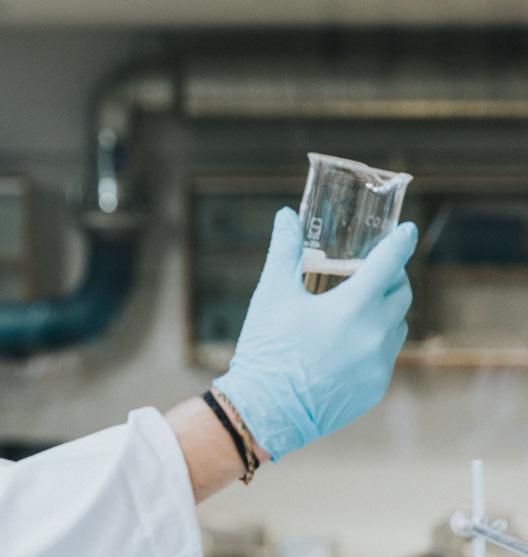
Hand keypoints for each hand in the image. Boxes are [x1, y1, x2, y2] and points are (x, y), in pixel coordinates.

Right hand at [213, 207, 416, 459]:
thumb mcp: (272, 295)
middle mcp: (374, 336)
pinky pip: (385, 355)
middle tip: (372, 270)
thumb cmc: (267, 350)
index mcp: (352, 309)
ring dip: (385, 310)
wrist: (264, 411)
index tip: (406, 230)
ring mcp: (378, 365)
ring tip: (356, 307)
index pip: (389, 264)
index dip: (400, 243)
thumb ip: (283, 251)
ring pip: (397, 326)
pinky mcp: (375, 387)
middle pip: (401, 294)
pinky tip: (345, 343)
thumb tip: (286, 216)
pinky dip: (373, 341)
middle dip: (392, 277)